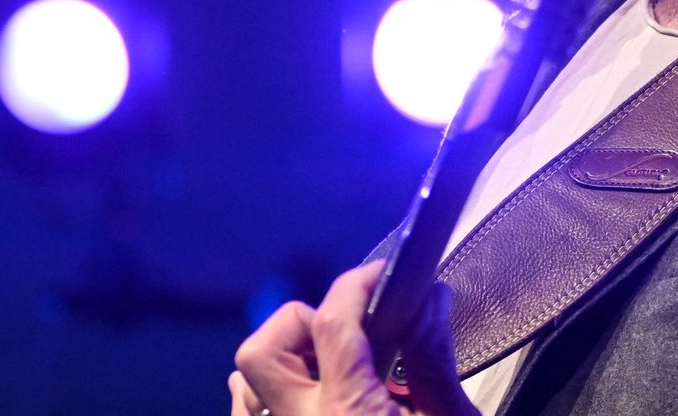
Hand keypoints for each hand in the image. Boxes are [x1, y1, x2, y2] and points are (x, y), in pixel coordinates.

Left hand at [231, 260, 477, 415]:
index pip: (333, 321)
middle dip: (301, 321)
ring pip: (243, 385)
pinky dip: (268, 396)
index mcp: (346, 412)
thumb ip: (435, 363)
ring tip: (328, 364)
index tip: (383, 275)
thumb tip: (432, 301)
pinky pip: (249, 415)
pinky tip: (310, 394)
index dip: (358, 284)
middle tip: (347, 328)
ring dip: (283, 359)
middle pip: (262, 347)